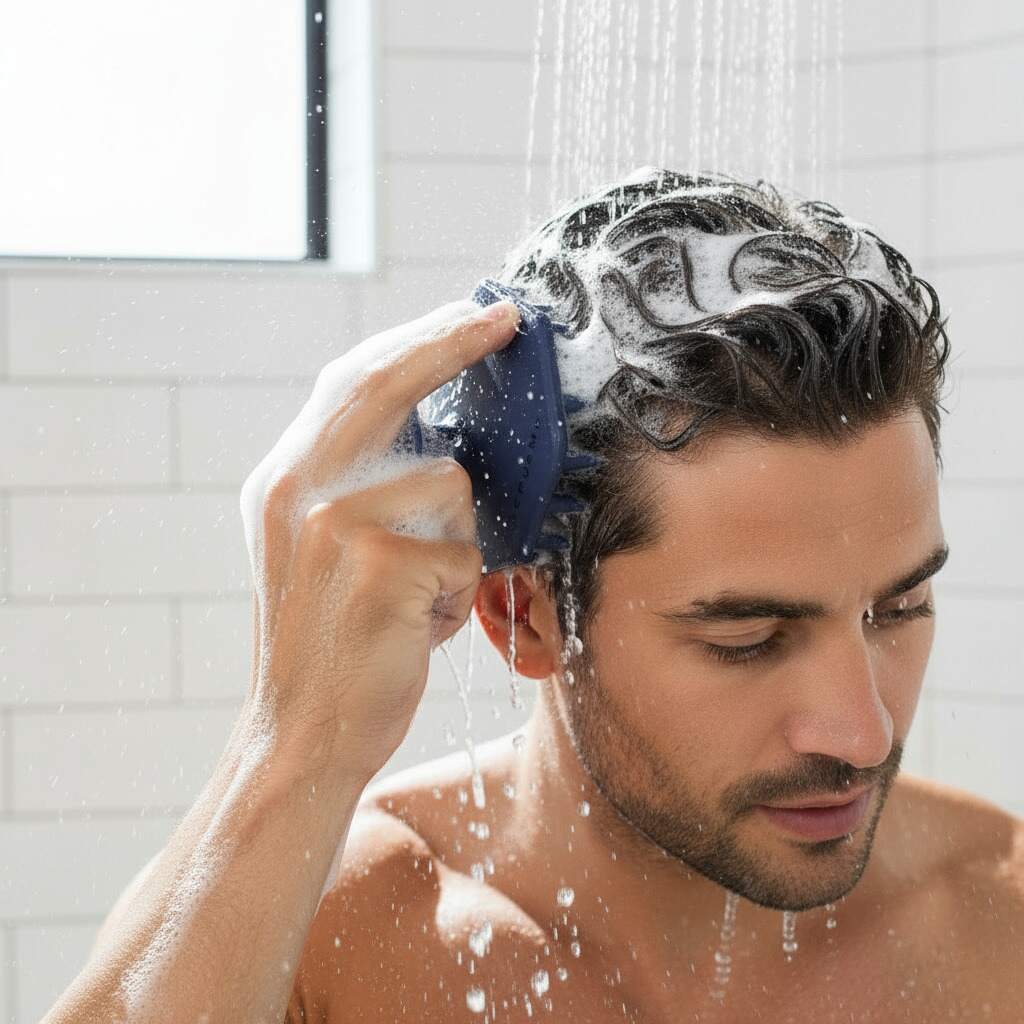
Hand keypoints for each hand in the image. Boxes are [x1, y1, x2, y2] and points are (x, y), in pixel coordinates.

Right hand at [238, 299, 520, 781]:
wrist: (301, 736)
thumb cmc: (332, 643)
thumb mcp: (321, 548)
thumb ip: (361, 485)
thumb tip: (442, 440)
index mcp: (285, 478)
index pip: (353, 380)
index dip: (417, 341)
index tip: (471, 317)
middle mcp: (297, 486)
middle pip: (388, 382)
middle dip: (453, 342)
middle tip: (506, 321)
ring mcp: (334, 522)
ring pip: (452, 485)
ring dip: (458, 541)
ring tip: (419, 595)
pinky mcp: (380, 565)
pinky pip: (464, 551)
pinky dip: (458, 592)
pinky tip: (418, 627)